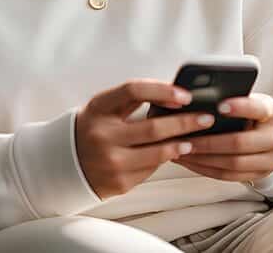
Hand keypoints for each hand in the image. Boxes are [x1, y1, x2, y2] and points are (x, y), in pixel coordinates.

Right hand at [75, 79, 217, 199]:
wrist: (66, 162)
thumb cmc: (93, 127)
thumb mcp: (104, 107)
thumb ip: (134, 99)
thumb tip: (175, 95)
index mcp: (99, 108)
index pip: (133, 91)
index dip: (162, 90)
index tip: (185, 95)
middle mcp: (103, 134)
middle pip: (153, 127)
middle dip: (186, 122)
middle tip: (206, 119)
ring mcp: (111, 160)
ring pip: (158, 152)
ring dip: (181, 145)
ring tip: (195, 140)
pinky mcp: (120, 182)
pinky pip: (151, 169)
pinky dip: (165, 160)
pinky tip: (175, 153)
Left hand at [172, 92, 272, 184]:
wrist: (268, 136)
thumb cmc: (250, 113)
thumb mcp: (247, 100)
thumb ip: (230, 98)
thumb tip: (195, 98)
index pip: (258, 108)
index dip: (240, 107)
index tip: (219, 105)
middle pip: (241, 142)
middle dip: (209, 142)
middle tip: (186, 137)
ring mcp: (270, 159)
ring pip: (233, 163)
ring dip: (204, 158)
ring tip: (183, 149)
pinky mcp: (259, 175)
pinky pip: (229, 176)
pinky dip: (206, 169)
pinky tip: (190, 161)